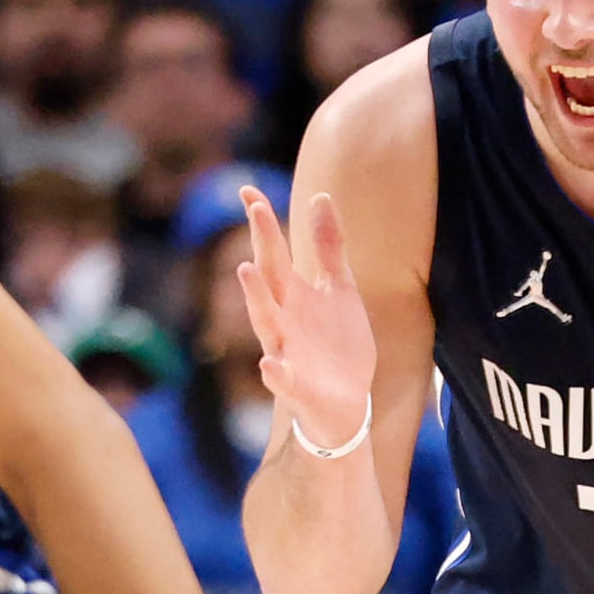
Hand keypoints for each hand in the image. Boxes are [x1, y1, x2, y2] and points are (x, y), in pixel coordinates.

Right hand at [238, 190, 377, 450]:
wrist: (347, 404)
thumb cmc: (337, 343)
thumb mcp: (339, 289)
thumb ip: (328, 247)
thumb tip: (320, 196)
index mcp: (293, 294)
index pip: (274, 251)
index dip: (262, 221)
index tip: (249, 189)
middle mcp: (283, 318)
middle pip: (269, 277)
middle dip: (262, 243)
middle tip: (256, 209)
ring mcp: (286, 351)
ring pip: (265, 322)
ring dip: (255, 296)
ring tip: (246, 270)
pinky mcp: (296, 387)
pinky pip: (282, 379)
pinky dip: (275, 373)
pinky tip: (270, 363)